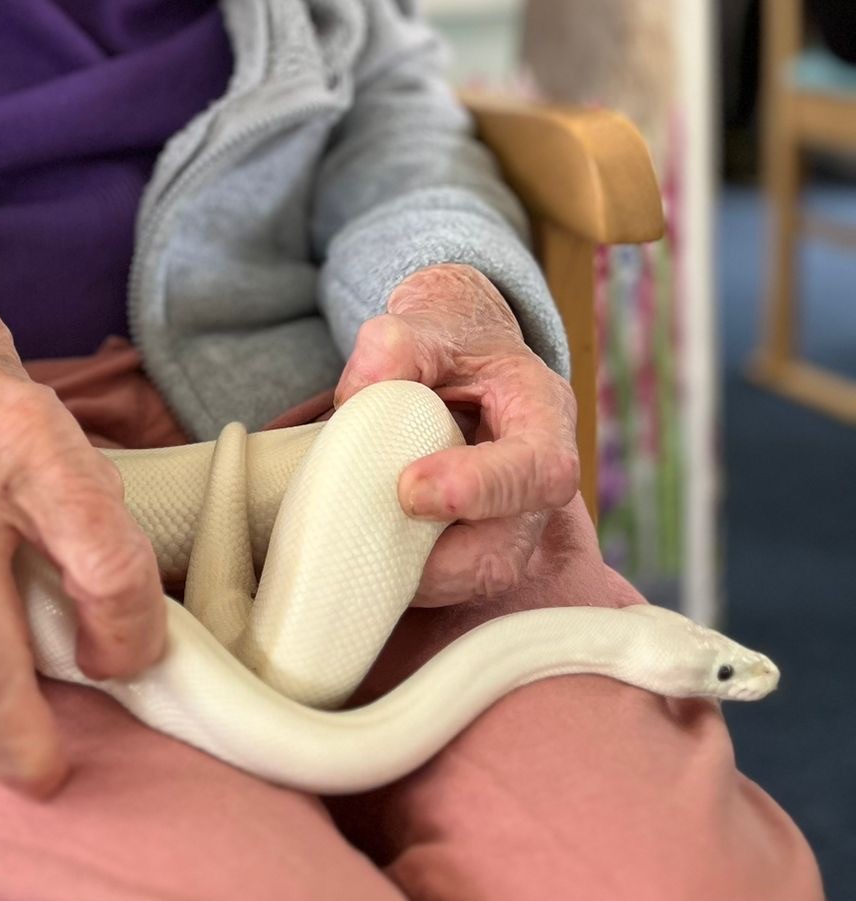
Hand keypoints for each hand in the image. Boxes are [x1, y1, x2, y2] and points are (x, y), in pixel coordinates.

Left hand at [334, 263, 579, 607]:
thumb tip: (358, 395)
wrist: (456, 356)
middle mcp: (536, 481)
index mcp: (543, 415)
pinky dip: (406, 580)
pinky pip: (449, 580)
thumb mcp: (427, 320)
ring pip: (480, 577)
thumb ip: (395, 345)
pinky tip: (363, 561)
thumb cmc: (449, 339)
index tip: (410, 490)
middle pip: (512, 547)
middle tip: (376, 544)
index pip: (538, 468)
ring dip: (421, 580)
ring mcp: (509, 520)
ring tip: (363, 559)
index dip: (483, 488)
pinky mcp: (473, 542)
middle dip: (447, 561)